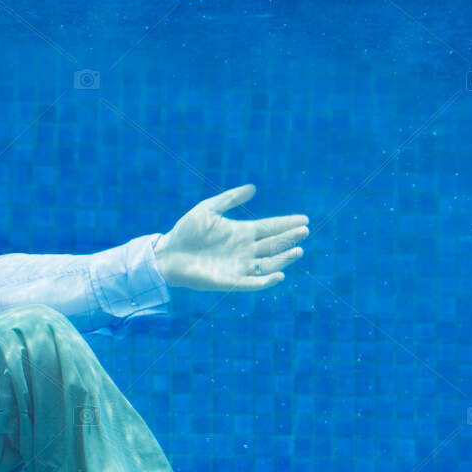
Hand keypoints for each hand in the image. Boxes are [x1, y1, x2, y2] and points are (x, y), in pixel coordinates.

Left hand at [153, 183, 306, 291]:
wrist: (167, 254)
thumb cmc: (185, 231)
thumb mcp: (208, 209)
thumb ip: (229, 199)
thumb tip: (253, 188)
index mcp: (241, 232)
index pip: (270, 227)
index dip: (286, 224)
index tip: (304, 219)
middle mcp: (244, 250)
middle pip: (274, 244)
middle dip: (289, 238)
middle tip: (304, 231)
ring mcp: (238, 266)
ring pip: (268, 263)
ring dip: (284, 258)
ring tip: (297, 250)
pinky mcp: (230, 281)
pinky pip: (252, 282)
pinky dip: (266, 280)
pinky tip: (278, 274)